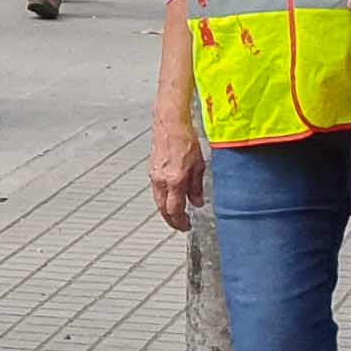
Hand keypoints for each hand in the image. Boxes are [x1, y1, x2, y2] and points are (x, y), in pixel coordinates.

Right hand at [150, 117, 206, 232]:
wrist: (170, 125)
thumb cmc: (185, 140)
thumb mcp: (199, 165)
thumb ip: (197, 186)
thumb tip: (198, 201)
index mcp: (175, 180)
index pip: (175, 209)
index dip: (180, 221)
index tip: (186, 226)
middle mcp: (162, 180)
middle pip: (163, 209)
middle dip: (171, 220)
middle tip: (180, 225)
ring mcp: (155, 176)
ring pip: (158, 201)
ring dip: (166, 210)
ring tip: (176, 214)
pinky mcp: (152, 171)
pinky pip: (156, 191)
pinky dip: (163, 199)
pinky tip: (170, 198)